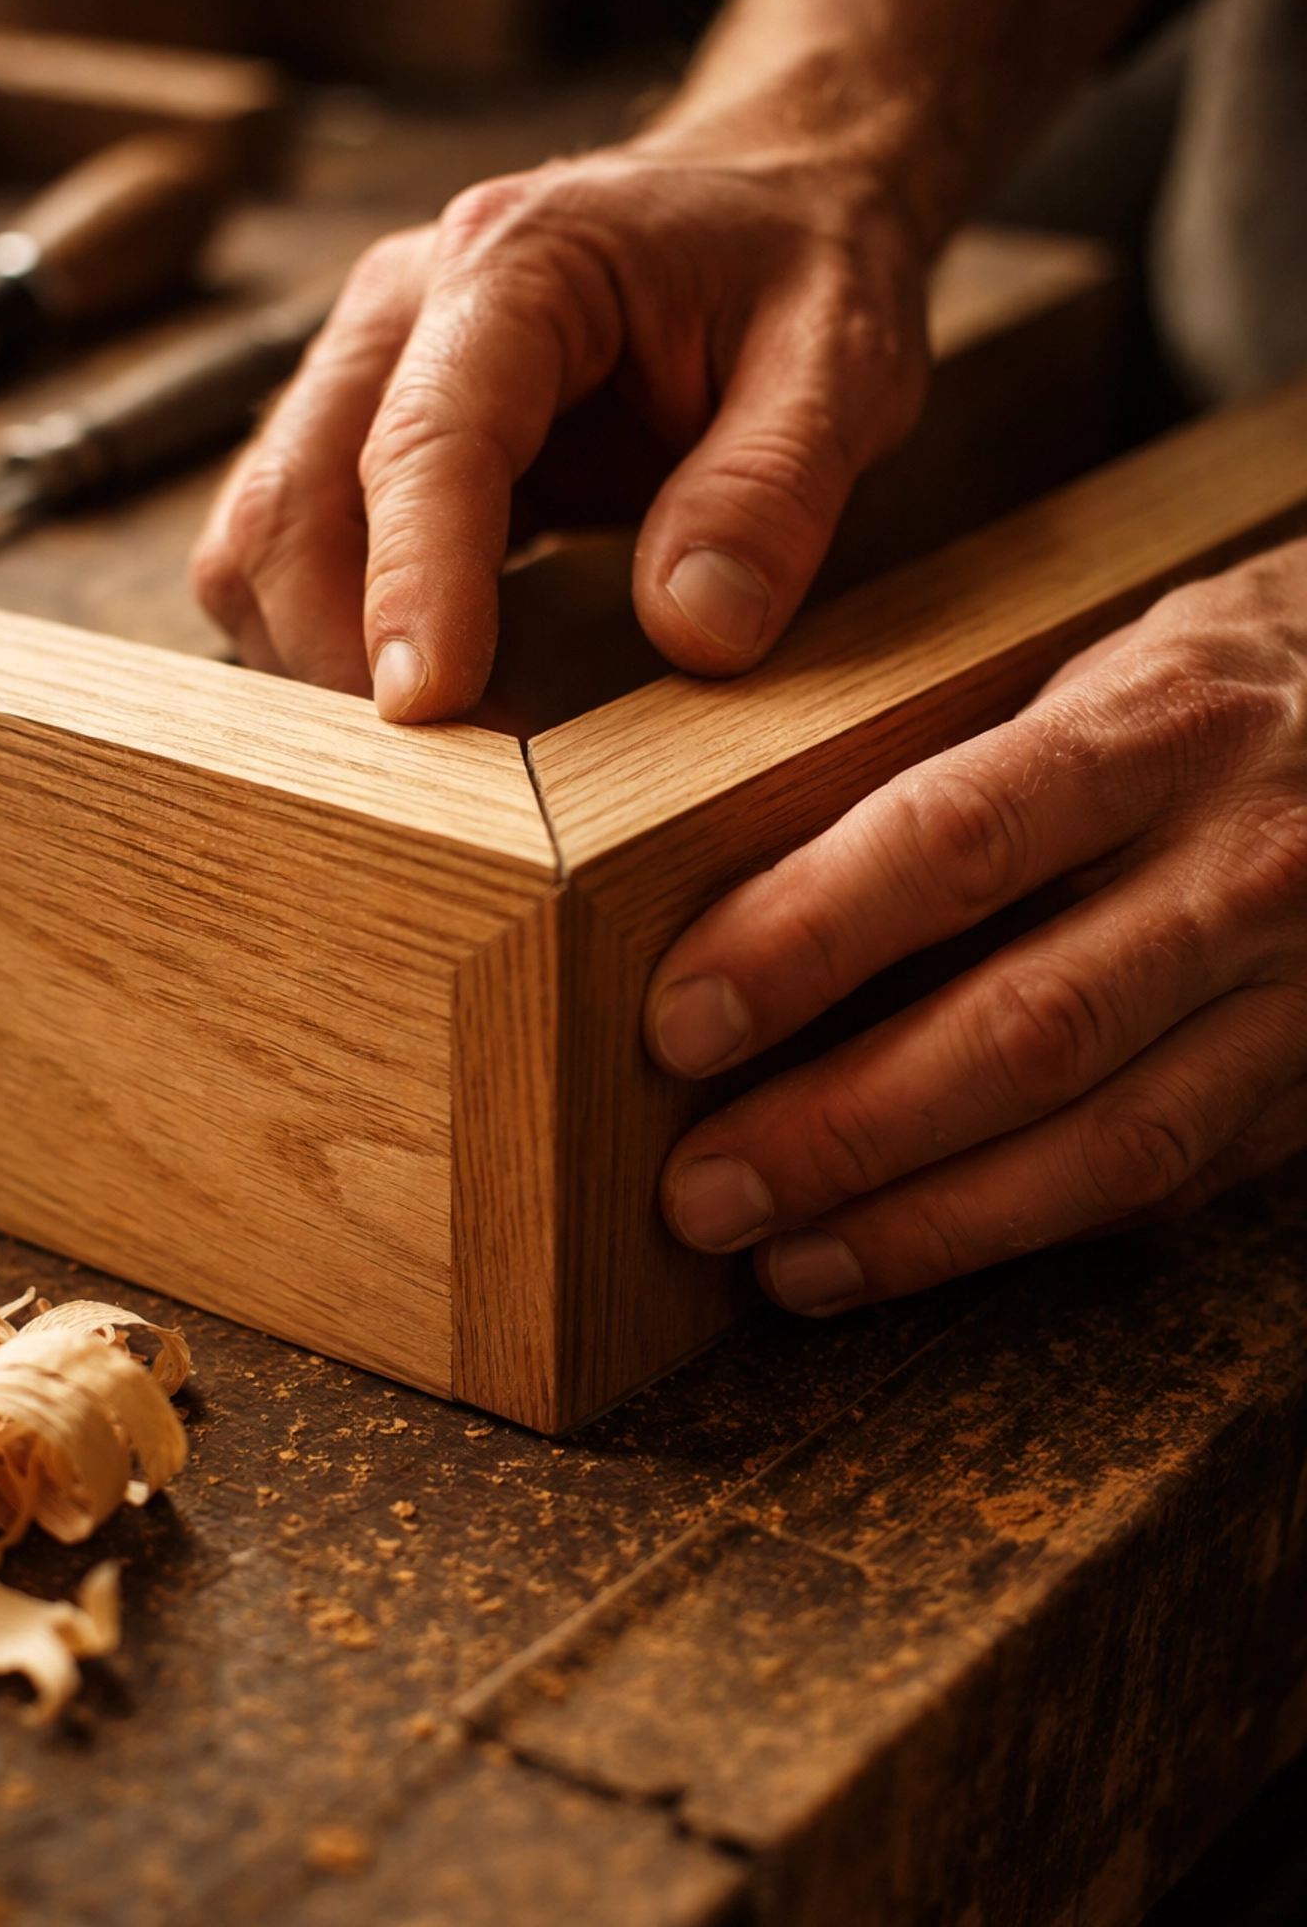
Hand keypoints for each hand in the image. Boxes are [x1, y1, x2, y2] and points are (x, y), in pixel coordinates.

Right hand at [190, 139, 927, 717]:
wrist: (771, 192)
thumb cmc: (804, 264)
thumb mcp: (846, 360)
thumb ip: (774, 488)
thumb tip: (692, 632)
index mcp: (519, 263)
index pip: (424, 437)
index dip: (416, 582)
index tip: (429, 706)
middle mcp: (405, 308)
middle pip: (290, 498)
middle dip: (339, 651)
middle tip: (449, 781)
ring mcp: (370, 369)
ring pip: (261, 534)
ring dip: (314, 654)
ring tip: (436, 752)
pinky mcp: (368, 435)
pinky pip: (292, 551)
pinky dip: (327, 637)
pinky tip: (425, 691)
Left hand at [645, 543, 1306, 1312]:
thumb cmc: (1206, 698)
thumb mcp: (1091, 667)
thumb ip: (947, 764)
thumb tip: (731, 892)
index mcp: (1160, 727)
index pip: (959, 839)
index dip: (809, 939)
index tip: (682, 1019)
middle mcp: (1241, 867)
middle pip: (1029, 1026)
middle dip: (846, 1128)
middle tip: (702, 1192)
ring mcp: (1296, 994)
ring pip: (1105, 1143)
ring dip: (924, 1222)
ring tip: (781, 1260)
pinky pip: (1159, 1183)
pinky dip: (1017, 1234)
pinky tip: (900, 1254)